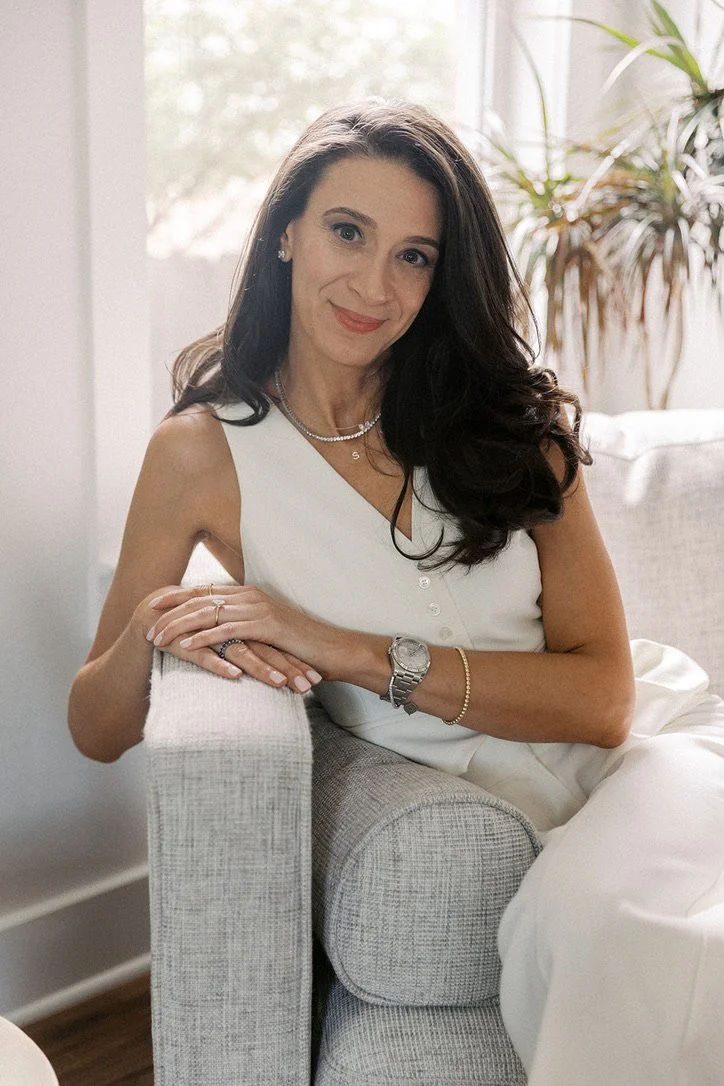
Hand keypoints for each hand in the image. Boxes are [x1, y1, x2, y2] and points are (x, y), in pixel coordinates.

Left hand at [140, 584, 343, 690]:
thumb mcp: (268, 632)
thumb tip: (224, 634)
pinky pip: (226, 631)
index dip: (176, 598)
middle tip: (145, 625)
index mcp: (249, 594)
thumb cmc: (302, 646)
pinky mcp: (265, 626)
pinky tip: (186, 646)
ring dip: (178, 626)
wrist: (334, 650)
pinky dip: (203, 638)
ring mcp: (258, 609)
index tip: (152, 605)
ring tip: (157, 638)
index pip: (204, 591)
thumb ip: (246, 627)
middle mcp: (250, 596)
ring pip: (207, 614)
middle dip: (169, 613)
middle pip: (199, 600)